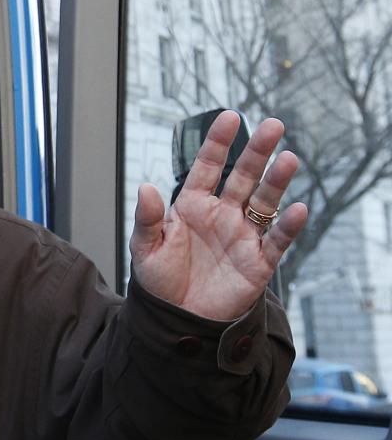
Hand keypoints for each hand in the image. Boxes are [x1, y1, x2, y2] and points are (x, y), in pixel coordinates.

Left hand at [130, 111, 308, 319]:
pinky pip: (277, 241)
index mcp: (192, 206)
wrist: (176, 321)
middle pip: (243, 177)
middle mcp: (221, 215)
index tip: (229, 117)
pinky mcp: (258, 262)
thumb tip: (145, 187)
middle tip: (273, 125)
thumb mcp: (145, 249)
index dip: (218, 143)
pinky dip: (287, 226)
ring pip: (265, 202)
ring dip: (277, 181)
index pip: (208, 167)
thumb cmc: (159, 284)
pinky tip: (295, 209)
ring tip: (289, 158)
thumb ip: (148, 219)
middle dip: (257, 152)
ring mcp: (242, 236)